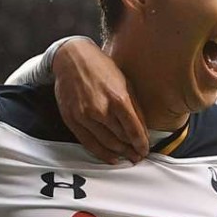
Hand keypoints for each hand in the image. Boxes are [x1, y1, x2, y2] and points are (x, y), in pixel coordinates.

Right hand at [53, 39, 148, 163]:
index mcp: (118, 98)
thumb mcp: (125, 82)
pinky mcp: (72, 119)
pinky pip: (88, 143)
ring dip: (119, 154)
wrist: (71, 58)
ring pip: (106, 143)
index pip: (134, 129)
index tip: (145, 150)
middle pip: (121, 139)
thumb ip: (134, 107)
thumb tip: (143, 129)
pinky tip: (110, 158)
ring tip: (127, 158)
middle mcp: (101, 109)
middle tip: (137, 156)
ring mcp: (84, 115)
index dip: (141, 144)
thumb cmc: (100, 68)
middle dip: (131, 150)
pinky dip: (101, 153)